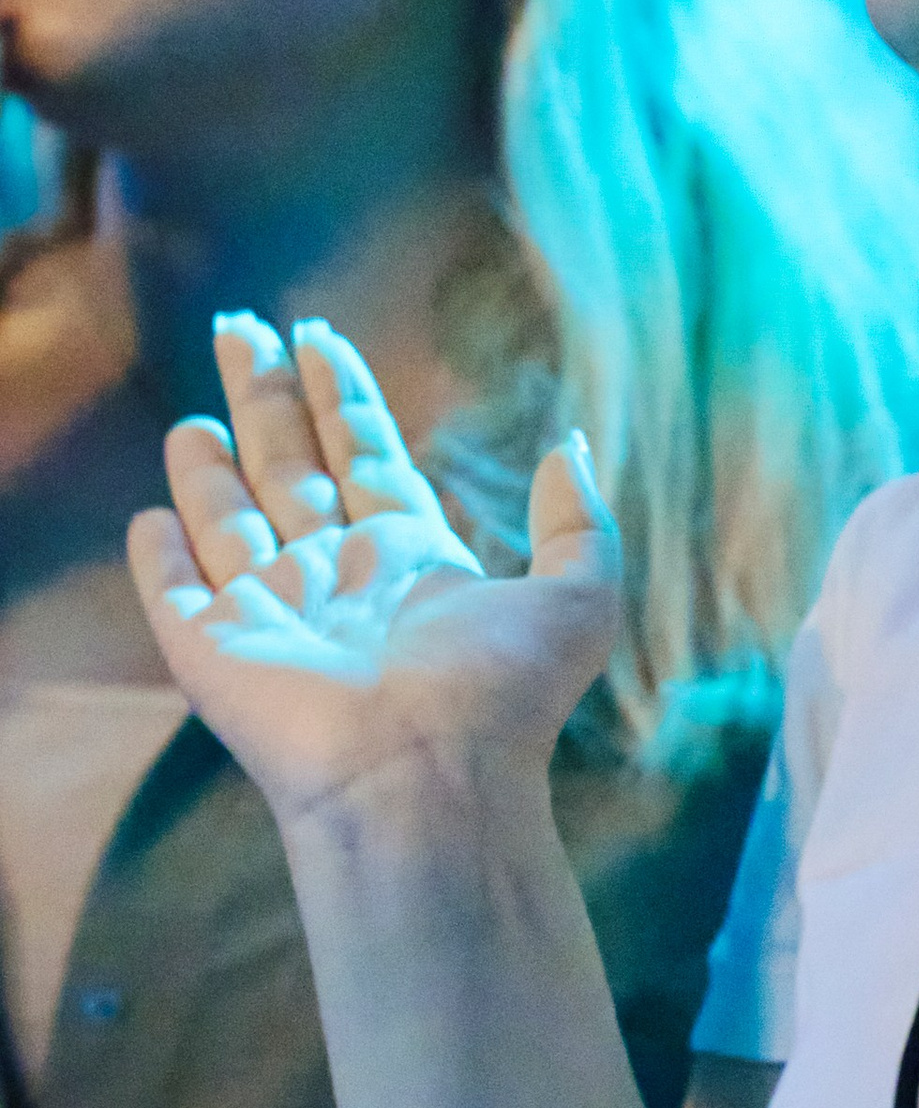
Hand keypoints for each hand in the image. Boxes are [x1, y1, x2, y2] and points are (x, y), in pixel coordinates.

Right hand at [126, 313, 619, 827]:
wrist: (424, 779)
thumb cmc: (499, 695)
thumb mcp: (575, 598)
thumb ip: (578, 521)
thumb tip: (572, 442)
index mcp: (410, 559)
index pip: (366, 455)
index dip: (344, 396)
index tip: (320, 335)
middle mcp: (337, 581)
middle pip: (292, 468)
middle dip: (267, 397)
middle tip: (239, 328)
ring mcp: (271, 615)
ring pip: (230, 523)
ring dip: (211, 470)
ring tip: (197, 415)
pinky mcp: (210, 650)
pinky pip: (174, 593)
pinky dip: (159, 555)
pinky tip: (151, 516)